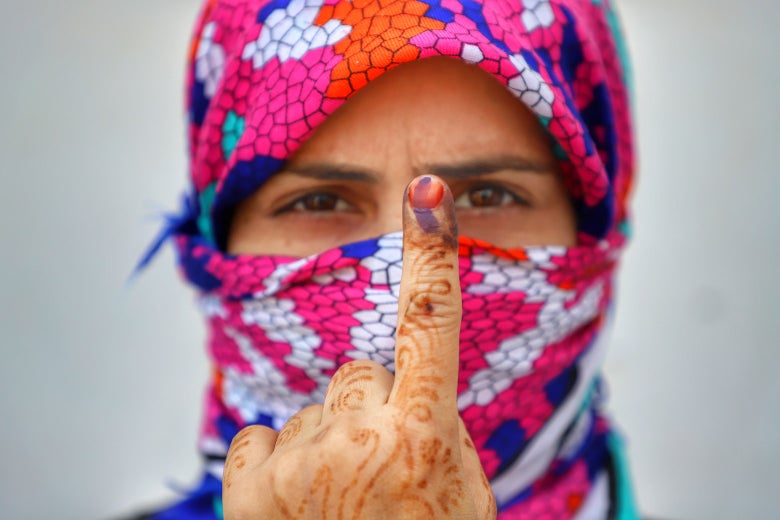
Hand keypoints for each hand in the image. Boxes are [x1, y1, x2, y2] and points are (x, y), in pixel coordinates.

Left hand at [222, 175, 496, 518]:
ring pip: (316, 407)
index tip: (427, 191)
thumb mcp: (459, 491)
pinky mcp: (246, 489)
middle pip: (362, 370)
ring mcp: (293, 464)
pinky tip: (296, 501)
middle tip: (382, 468)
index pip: (431, 326)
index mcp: (423, 437)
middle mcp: (354, 439)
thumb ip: (430, 426)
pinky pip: (260, 433)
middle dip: (374, 406)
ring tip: (342, 502)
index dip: (432, 255)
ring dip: (329, 440)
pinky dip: (277, 459)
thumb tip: (396, 387)